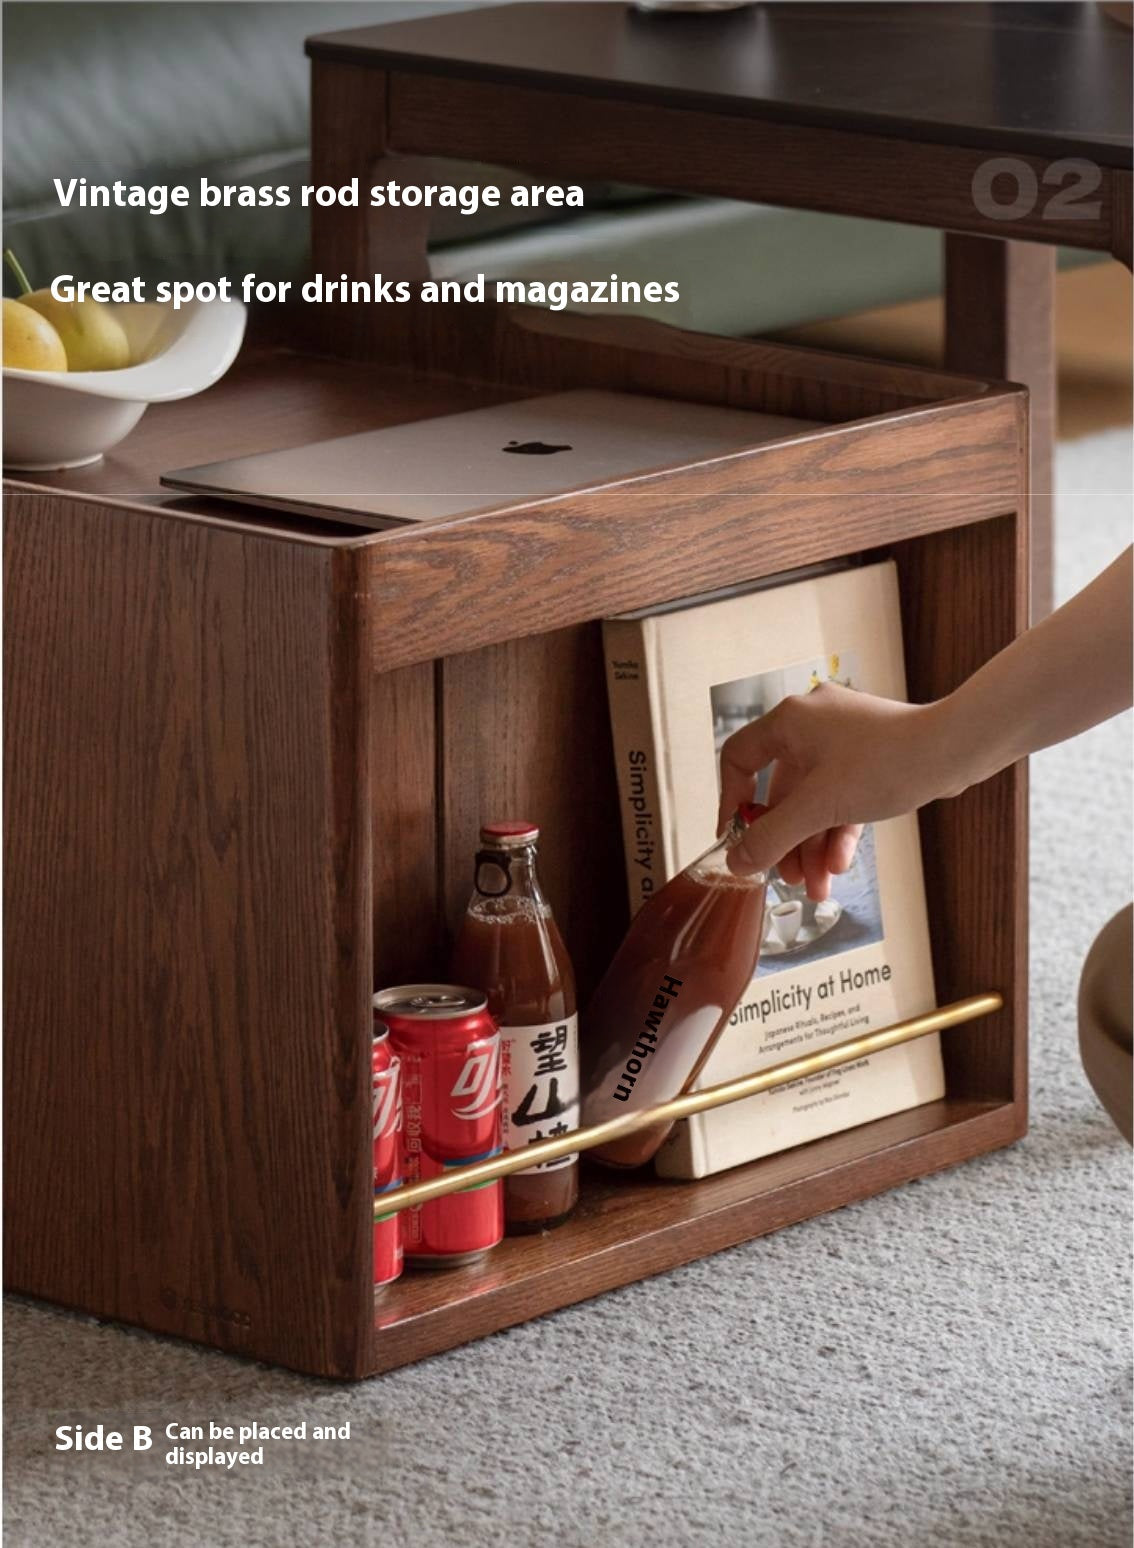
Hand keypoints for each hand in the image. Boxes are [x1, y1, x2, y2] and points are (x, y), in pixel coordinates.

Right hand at [717, 682, 948, 897]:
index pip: (738, 759)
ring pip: (813, 800)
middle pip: (780, 792)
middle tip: (786, 878)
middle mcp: (811, 725)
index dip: (731, 803)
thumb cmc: (887, 762)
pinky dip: (837, 830)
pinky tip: (840, 865)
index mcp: (789, 721)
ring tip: (818, 887)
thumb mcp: (819, 807)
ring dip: (812, 845)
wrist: (955, 750)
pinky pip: (840, 797)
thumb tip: (735, 863)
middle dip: (785, 841)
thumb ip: (771, 837)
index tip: (735, 840)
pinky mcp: (869, 757)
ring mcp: (843, 740)